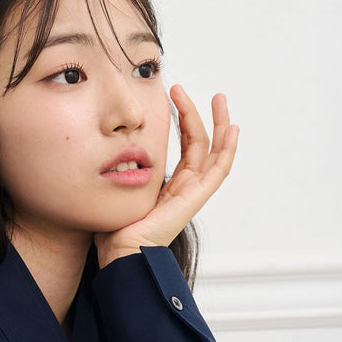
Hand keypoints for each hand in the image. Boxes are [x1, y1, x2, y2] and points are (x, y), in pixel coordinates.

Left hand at [95, 87, 238, 267]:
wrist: (120, 251)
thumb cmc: (114, 229)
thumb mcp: (119, 189)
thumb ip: (122, 170)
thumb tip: (109, 151)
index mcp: (170, 186)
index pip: (185, 146)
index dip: (183, 119)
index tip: (173, 95)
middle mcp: (184, 187)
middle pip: (200, 143)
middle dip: (196, 114)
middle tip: (189, 90)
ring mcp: (192, 193)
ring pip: (213, 152)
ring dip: (218, 124)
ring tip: (219, 98)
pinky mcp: (196, 198)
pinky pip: (219, 170)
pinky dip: (227, 149)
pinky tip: (232, 128)